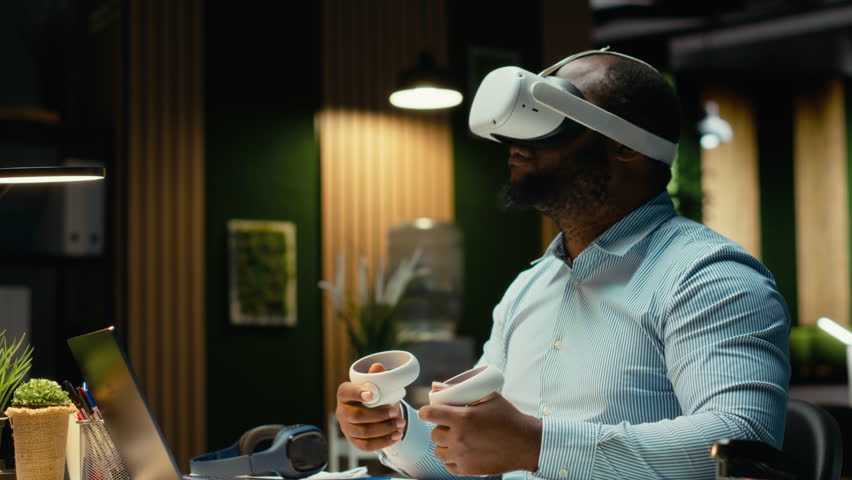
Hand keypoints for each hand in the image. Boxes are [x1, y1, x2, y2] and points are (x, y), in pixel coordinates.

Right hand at [336, 363, 405, 450]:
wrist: (376, 411)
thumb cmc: (376, 395)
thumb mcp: (377, 384)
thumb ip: (377, 376)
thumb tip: (377, 366)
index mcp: (345, 393)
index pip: (346, 392)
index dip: (357, 394)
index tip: (372, 395)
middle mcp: (342, 411)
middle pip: (357, 416)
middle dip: (379, 415)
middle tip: (396, 412)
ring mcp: (346, 428)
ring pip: (363, 432)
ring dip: (385, 429)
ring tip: (400, 424)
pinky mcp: (354, 441)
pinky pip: (367, 446)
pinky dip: (383, 442)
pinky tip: (397, 436)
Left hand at [418, 393, 541, 475]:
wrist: (526, 443)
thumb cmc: (508, 417)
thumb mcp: (487, 397)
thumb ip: (459, 391)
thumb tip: (435, 386)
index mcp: (462, 418)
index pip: (429, 414)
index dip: (426, 412)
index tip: (429, 413)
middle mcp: (459, 438)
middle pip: (434, 434)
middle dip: (439, 429)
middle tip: (450, 426)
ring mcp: (462, 456)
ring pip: (438, 452)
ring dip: (444, 445)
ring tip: (455, 440)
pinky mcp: (468, 470)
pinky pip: (448, 466)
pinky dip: (451, 460)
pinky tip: (460, 453)